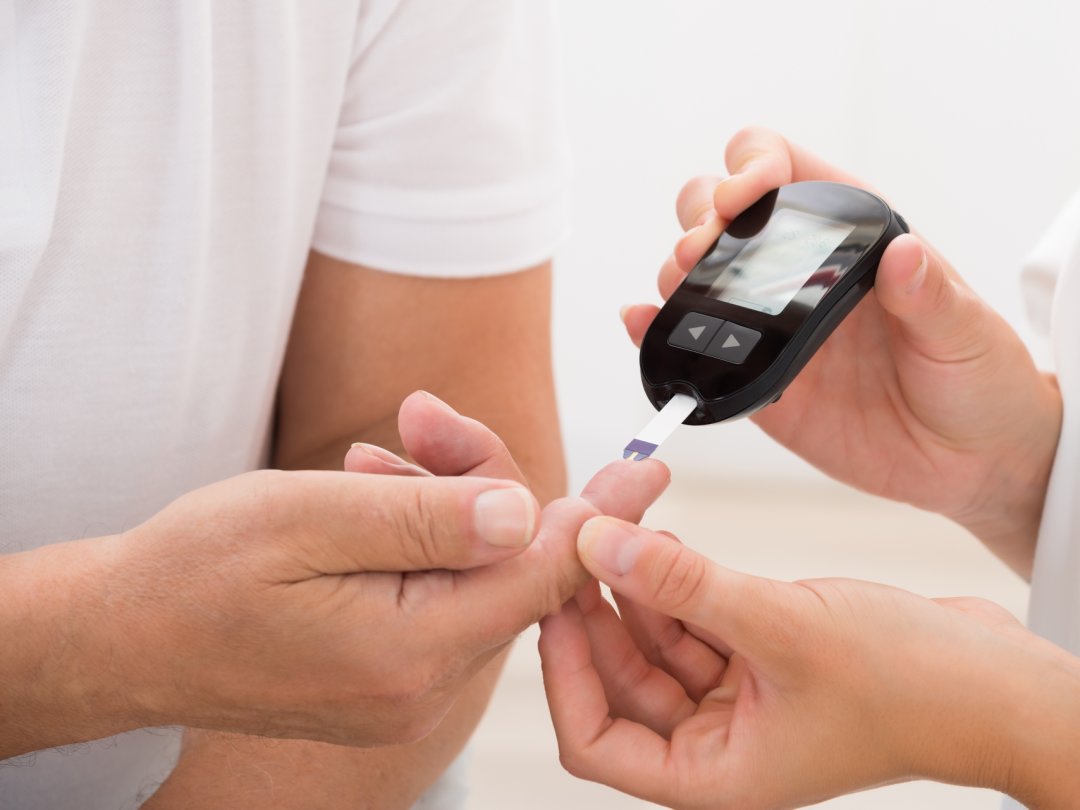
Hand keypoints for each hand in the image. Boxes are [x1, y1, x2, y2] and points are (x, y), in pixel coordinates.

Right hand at [6, 393, 668, 758]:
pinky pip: (434, 593)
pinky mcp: (385, 673)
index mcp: (410, 650)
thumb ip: (426, 518)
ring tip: (373, 458)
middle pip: (506, 565)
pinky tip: (373, 493)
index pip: (541, 577)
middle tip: (421, 419)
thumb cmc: (194, 572)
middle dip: (480, 480)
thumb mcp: (307, 518)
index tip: (647, 468)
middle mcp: (420, 683)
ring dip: (438, 500)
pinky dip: (417, 537)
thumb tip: (528, 513)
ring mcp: (403, 686)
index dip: (597, 516)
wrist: (122, 634)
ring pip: (470, 572)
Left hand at [539, 517, 1079, 809]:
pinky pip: (692, 619)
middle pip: (620, 678)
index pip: (595, 740)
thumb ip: (685, 587)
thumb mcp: (783, 627)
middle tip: (574, 540)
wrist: (994, 678)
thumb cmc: (913, 686)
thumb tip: (598, 544)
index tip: (551, 601)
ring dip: (633, 586)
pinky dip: (673, 582)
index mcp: (713, 774)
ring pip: (653, 641)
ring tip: (618, 526)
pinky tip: (660, 538)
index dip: (563, 671)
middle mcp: (716, 741)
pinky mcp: (758, 656)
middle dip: (594, 610)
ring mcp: (737, 698)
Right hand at [622, 127, 1060, 575]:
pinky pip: (694, 346)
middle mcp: (798, 273)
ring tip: (679, 283)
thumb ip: (931, 295)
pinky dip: (656, 330)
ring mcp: (769, 324)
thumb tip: (904, 255)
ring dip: (674, 268)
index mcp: (849, 238)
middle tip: (702, 248)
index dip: (751, 165)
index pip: (783, 170)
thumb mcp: (967, 331)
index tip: (744, 196)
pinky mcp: (754, 378)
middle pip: (719, 212)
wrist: (966, 462)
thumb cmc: (977, 380)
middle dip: (699, 215)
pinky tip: (643, 322)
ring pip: (695, 272)